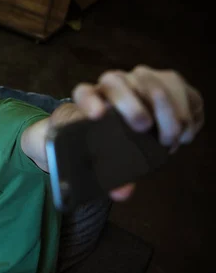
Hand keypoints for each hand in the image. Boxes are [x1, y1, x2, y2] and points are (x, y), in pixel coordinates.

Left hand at [72, 65, 203, 199]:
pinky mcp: (171, 82)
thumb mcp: (105, 157)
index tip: (97, 116)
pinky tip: (183, 135)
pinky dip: (189, 118)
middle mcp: (114, 83)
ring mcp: (143, 78)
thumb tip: (122, 193)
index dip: (88, 102)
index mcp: (91, 100)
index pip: (83, 93)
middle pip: (117, 82)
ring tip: (168, 142)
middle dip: (131, 104)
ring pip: (156, 85)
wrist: (130, 121)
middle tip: (143, 126)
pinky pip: (186, 94)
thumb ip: (111, 175)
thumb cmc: (110, 140)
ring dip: (168, 115)